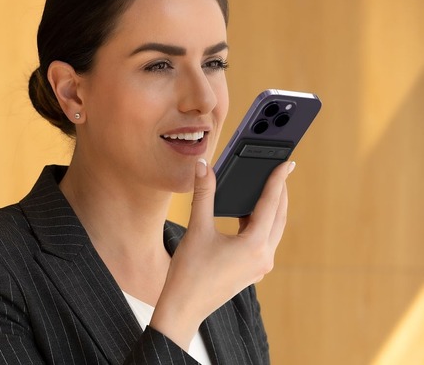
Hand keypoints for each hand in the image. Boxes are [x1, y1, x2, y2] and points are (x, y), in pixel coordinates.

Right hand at [150, 158, 293, 349]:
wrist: (184, 306)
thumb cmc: (189, 271)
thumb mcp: (197, 229)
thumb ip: (204, 194)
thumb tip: (203, 167)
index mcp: (254, 244)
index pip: (271, 204)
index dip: (278, 180)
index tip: (287, 163)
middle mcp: (264, 256)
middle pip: (279, 217)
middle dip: (280, 193)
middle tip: (280, 173)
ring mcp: (260, 266)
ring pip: (274, 231)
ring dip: (272, 210)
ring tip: (265, 190)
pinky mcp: (253, 271)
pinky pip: (264, 242)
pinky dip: (261, 225)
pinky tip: (248, 217)